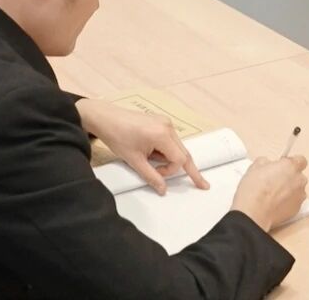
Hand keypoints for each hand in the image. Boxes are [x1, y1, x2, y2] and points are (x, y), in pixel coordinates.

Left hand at [76, 100, 206, 195]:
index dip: (170, 171)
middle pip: (183, 152)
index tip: (156, 173)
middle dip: (187, 168)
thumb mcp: (134, 160)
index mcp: (163, 134)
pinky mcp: (161, 121)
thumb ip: (151, 176)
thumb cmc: (118, 137)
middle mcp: (168, 126)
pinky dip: (165, 150)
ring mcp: (165, 122)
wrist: (106, 118)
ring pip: (176, 147)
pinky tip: (151, 151)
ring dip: (169, 158)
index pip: (179, 159)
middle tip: (203, 185)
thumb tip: (163, 189)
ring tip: (150, 159)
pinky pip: (170, 140)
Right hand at [232, 155, 308, 232]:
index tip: (283, 166)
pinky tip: (274, 203)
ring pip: (297, 190)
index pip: (300, 160)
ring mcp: (299, 196)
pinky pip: (294, 202)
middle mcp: (299, 180)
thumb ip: (266, 162)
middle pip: (298, 176)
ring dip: (289, 190)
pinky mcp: (297, 209)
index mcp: (290, 166)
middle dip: (289, 178)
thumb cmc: (255, 190)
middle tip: (275, 181)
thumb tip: (267, 164)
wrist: (254, 212)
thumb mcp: (255, 166)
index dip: (291, 163)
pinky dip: (287, 202)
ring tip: (273, 195)